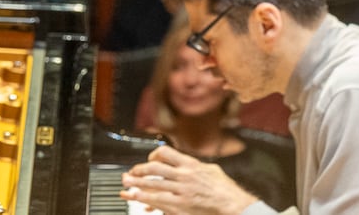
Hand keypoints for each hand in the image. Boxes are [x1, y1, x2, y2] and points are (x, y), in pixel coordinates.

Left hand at [121, 145, 259, 214]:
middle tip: (131, 173)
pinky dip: (145, 199)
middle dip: (138, 170)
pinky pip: (158, 200)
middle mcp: (183, 176)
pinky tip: (137, 198)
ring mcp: (181, 191)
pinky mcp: (180, 205)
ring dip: (136, 183)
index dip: (153, 155)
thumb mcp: (211, 170)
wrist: (233, 205)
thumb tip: (186, 162)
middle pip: (153, 168)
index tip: (149, 160)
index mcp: (190, 164)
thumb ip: (196, 165)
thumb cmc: (225, 189)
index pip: (165, 153)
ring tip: (125, 182)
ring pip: (152, 184)